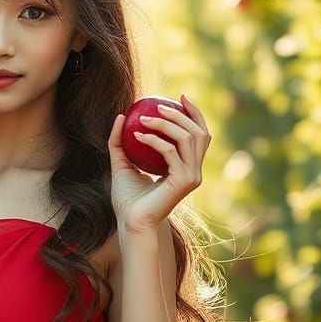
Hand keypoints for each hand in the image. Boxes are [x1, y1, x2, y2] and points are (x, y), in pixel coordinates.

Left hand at [107, 93, 210, 235]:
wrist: (131, 223)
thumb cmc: (127, 199)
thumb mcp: (122, 164)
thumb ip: (120, 141)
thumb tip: (121, 115)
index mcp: (186, 167)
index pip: (199, 135)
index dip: (194, 114)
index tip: (180, 98)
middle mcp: (194, 171)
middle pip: (200, 132)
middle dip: (181, 114)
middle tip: (159, 105)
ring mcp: (192, 176)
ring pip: (188, 138)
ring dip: (167, 123)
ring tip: (146, 118)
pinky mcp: (184, 181)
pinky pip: (170, 151)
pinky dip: (154, 140)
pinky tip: (137, 134)